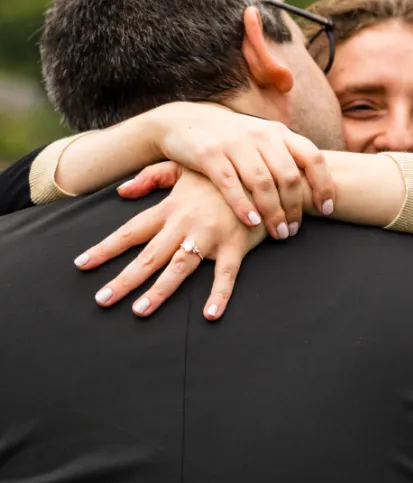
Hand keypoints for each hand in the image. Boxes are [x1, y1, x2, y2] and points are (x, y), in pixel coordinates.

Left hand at [75, 167, 266, 318]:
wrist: (261, 171)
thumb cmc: (220, 173)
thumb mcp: (184, 167)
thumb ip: (153, 177)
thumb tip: (121, 191)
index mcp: (171, 208)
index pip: (131, 231)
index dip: (105, 248)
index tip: (82, 264)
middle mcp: (185, 224)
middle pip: (149, 256)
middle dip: (124, 279)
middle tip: (102, 299)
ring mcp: (210, 236)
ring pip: (179, 268)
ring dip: (159, 291)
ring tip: (140, 310)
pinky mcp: (235, 246)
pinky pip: (226, 275)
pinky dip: (219, 295)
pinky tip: (210, 315)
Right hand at [147, 102, 334, 239]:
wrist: (184, 121)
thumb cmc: (231, 138)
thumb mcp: (262, 139)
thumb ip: (285, 156)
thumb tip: (316, 186)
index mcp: (278, 132)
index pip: (312, 157)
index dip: (323, 184)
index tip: (326, 209)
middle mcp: (260, 135)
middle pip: (288, 175)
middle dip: (295, 207)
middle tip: (293, 230)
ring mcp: (235, 144)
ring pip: (262, 182)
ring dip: (273, 212)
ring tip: (278, 233)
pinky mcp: (210, 154)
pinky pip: (230, 184)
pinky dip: (243, 205)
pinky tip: (252, 222)